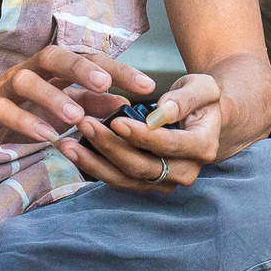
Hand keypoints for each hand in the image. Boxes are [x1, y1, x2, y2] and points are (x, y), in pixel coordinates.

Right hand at [0, 45, 152, 162]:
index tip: (148, 87)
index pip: (88, 59)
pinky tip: (46, 136)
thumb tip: (126, 105)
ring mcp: (5, 89)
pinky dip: (26, 122)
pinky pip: (5, 112)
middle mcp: (29, 71)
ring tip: (76, 115)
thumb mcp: (58, 110)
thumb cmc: (19, 113)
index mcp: (51, 70)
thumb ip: (90, 106)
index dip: (118, 70)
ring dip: (53, 96)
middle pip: (55, 56)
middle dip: (82, 68)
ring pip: (27, 81)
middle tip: (107, 85)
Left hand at [58, 72, 225, 193]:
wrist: (202, 117)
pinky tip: (73, 151)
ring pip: (125, 179)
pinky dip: (94, 166)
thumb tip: (162, 112)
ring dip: (94, 162)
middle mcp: (185, 172)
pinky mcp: (146, 183)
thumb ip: (185, 98)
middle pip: (142, 167)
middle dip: (110, 147)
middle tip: (84, 123)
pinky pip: (117, 179)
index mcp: (202, 147)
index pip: (167, 145)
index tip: (116, 121)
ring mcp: (165, 181)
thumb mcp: (202, 88)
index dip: (140, 136)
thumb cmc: (200, 99)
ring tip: (67, 143)